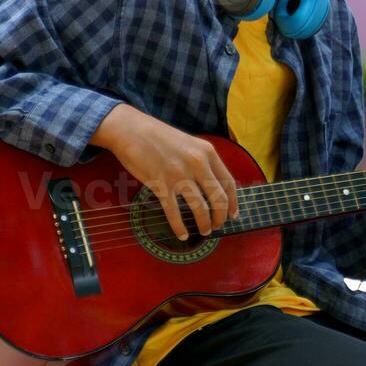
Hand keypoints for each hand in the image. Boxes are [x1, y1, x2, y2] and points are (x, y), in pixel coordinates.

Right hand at [91, 103, 238, 240]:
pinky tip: (183, 235)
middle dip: (220, 217)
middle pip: (218, 198)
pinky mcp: (161, 185)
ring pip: (200, 208)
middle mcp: (197, 164)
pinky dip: (180, 228)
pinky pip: (174, 213)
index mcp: (208, 153)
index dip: (233, 202)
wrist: (132, 131)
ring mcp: (179, 175)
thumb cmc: (160, 138)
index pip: (228, 182)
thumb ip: (204, 162)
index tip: (233, 215)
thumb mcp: (191, 144)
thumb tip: (215, 187)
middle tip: (217, 226)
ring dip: (204, 224)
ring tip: (204, 231)